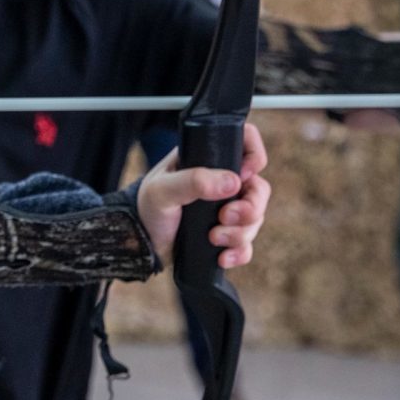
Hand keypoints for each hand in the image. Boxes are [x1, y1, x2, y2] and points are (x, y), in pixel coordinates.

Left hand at [137, 123, 270, 269]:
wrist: (140, 242)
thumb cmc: (147, 207)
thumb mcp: (162, 190)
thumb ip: (193, 181)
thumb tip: (233, 181)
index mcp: (208, 160)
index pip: (245, 142)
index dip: (255, 157)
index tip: (243, 175)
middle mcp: (221, 182)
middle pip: (259, 189)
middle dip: (250, 207)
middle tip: (225, 217)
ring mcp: (226, 209)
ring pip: (255, 219)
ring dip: (240, 233)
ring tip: (214, 238)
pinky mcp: (226, 235)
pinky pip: (248, 244)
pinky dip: (239, 252)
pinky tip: (223, 257)